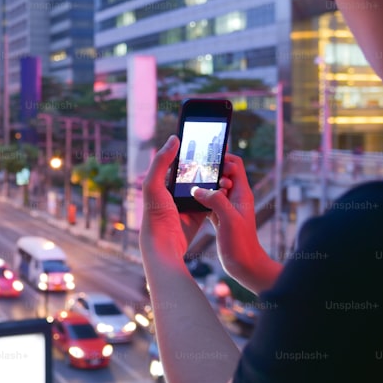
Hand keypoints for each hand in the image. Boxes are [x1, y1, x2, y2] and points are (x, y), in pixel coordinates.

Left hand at [140, 135, 224, 263]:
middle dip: (207, 164)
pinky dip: (218, 195)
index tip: (206, 140)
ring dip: (215, 179)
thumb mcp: (154, 184)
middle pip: (194, 172)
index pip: (178, 161)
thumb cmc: (155, 213)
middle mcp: (174, 191)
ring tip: (227, 169)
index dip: (191, 150)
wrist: (165, 244)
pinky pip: (210, 201)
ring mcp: (187, 203)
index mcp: (163, 181)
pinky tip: (227, 187)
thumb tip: (174, 138)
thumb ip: (162, 161)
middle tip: (222, 154)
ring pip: (204, 186)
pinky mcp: (197, 214)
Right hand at [192, 153, 280, 293]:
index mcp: (242, 193)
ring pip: (215, 188)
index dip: (222, 158)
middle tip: (194, 172)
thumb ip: (215, 200)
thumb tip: (197, 189)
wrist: (245, 266)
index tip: (207, 160)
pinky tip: (190, 201)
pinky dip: (201, 199)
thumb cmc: (241, 244)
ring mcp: (228, 207)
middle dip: (209, 171)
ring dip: (204, 185)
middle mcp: (236, 197)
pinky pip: (209, 201)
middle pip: (223, 174)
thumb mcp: (229, 219)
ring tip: (189, 184)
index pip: (235, 164)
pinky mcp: (220, 217)